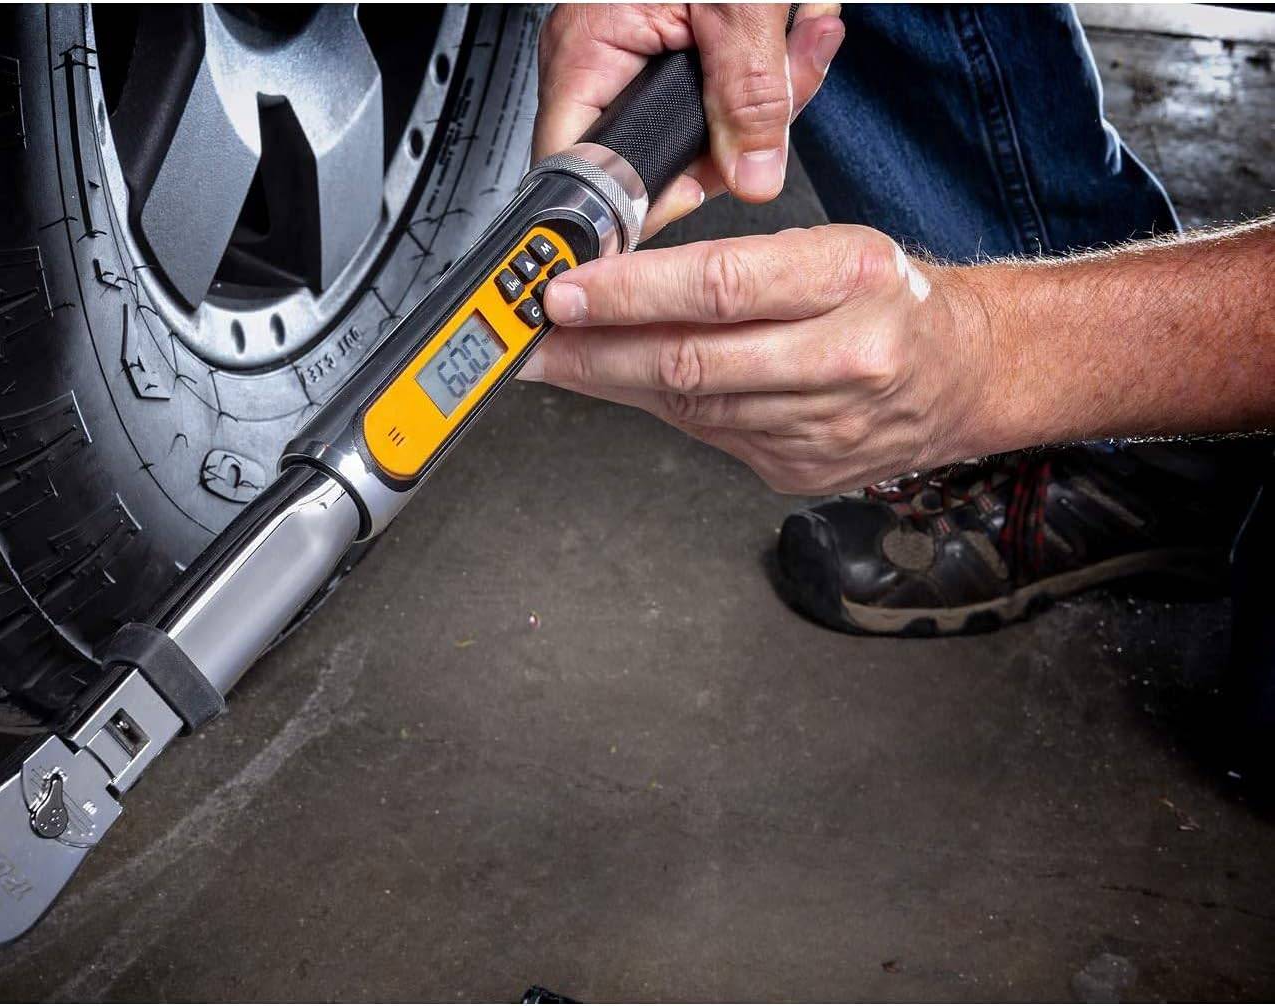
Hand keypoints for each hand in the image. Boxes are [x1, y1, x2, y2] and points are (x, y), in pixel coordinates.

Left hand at [517, 226, 991, 494]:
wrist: (961, 375)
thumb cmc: (889, 299)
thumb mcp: (833, 246)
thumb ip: (737, 265)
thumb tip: (621, 281)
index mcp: (853, 278)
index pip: (720, 286)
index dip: (630, 294)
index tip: (566, 291)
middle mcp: (843, 356)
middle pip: (693, 361)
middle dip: (595, 351)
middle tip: (533, 339)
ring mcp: (821, 426)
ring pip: (690, 406)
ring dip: (612, 385)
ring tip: (558, 362)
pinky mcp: (798, 470)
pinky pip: (707, 435)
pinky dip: (660, 408)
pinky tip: (626, 388)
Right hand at [534, 4, 845, 239]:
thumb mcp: (742, 6)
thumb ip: (750, 97)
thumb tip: (753, 176)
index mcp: (589, 48)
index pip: (585, 169)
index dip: (634, 201)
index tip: (685, 208)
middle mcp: (601, 56)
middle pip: (657, 152)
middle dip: (735, 136)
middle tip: (783, 101)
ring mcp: (637, 48)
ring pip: (701, 124)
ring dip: (767, 96)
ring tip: (804, 39)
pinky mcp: (675, 41)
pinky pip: (719, 87)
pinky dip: (767, 69)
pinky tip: (797, 31)